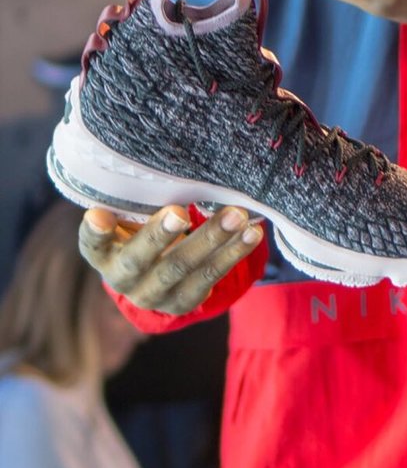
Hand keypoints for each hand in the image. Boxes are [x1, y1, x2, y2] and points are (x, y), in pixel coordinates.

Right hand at [78, 205, 262, 315]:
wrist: (150, 278)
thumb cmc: (138, 231)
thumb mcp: (128, 218)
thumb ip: (134, 201)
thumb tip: (155, 165)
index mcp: (103, 253)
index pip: (93, 243)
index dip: (95, 232)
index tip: (98, 215)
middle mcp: (123, 278)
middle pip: (141, 258)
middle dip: (161, 235)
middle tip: (181, 213)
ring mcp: (153, 295)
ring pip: (183, 268)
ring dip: (212, 239)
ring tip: (237, 216)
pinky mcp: (183, 302)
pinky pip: (210, 278)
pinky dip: (233, 253)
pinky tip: (252, 234)